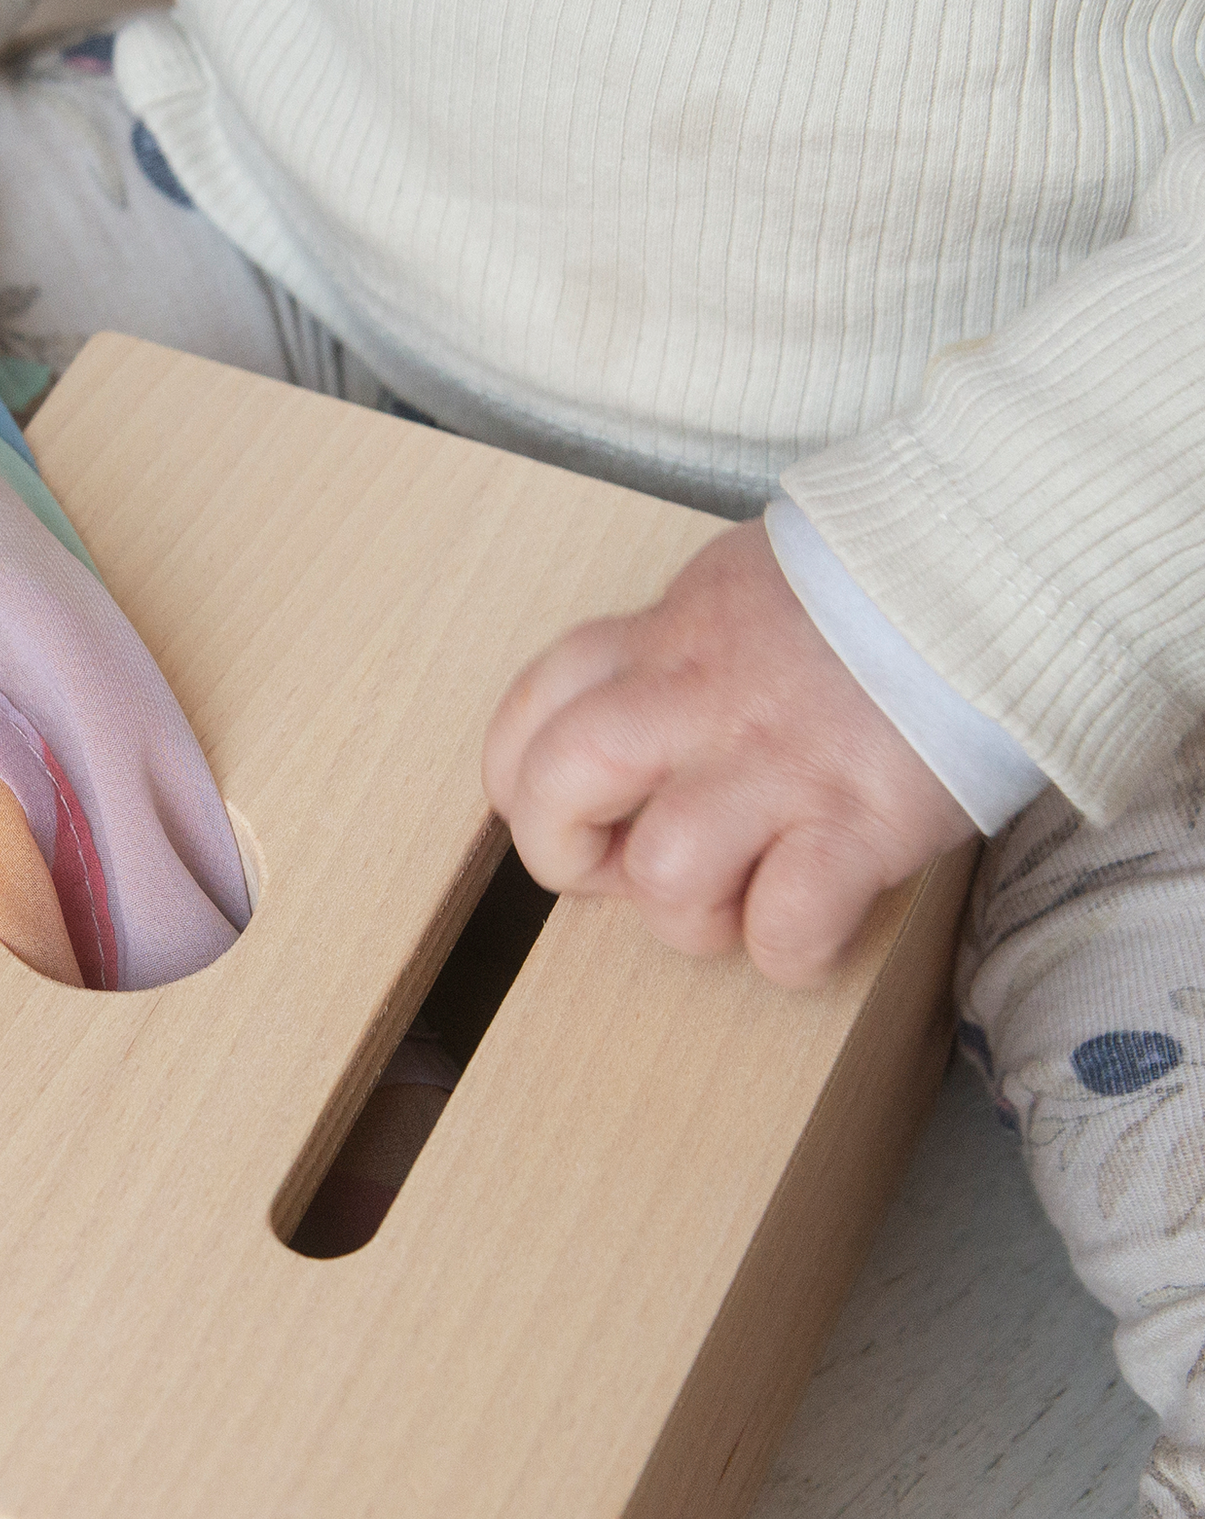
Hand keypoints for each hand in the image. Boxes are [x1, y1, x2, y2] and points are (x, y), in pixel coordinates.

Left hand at [482, 518, 974, 987]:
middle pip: (560, 781)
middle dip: (562, 851)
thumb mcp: (737, 585)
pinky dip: (788, 952)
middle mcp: (701, 698)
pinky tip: (813, 924)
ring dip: (686, 916)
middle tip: (615, 871)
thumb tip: (635, 706)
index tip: (562, 809)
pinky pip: (786, 926)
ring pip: (664, 871)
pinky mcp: (862, 821)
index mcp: (665, 637)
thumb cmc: (869, 585)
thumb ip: (676, 649)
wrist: (998, 566)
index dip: (520, 780)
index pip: (530, 708)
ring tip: (734, 899)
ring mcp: (778, 763)